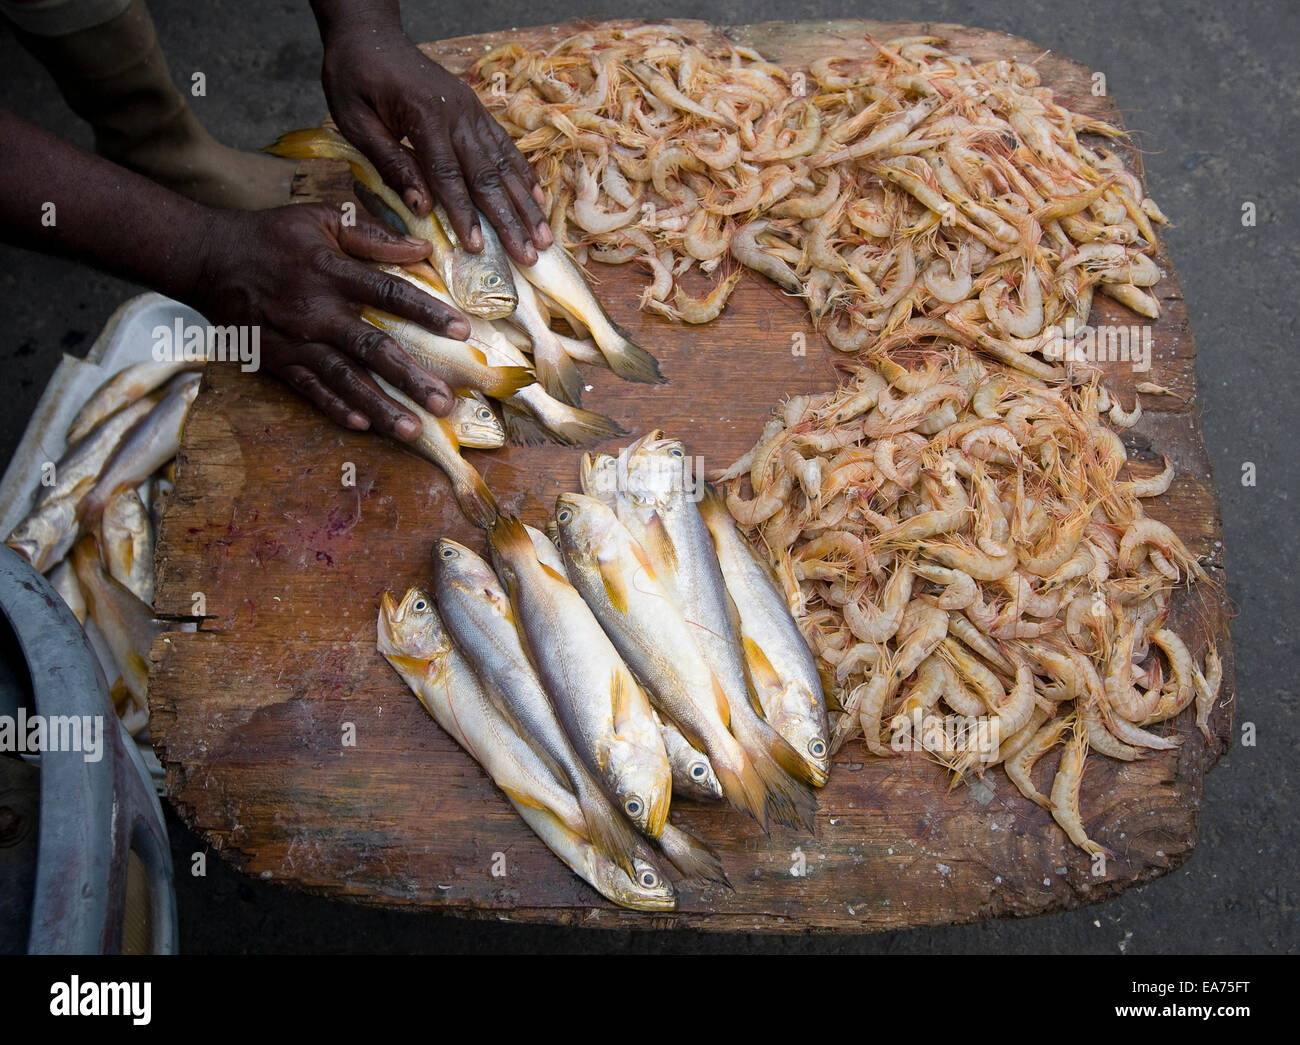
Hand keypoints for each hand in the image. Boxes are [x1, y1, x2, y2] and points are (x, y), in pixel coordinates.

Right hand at [192, 203, 469, 438]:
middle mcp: (315, 310)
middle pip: (371, 347)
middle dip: (410, 377)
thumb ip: (371, 235)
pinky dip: (333, 407)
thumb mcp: (320, 219)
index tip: (462, 330)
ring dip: (379, 406)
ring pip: (344, 378)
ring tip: (411, 430)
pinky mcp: (276, 361)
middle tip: (444, 403)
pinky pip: (308, 389)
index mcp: (331, 271)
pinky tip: (360, 425)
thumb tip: (422, 247)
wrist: (206, 259)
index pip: (388, 292)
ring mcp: (295, 340)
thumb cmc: (271, 236)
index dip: (427, 311)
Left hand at [318, 23, 551, 264]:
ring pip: (505, 165)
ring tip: (543, 238)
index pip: (448, 176)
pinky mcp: (477, 111)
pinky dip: (524, 175)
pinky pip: (506, 147)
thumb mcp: (354, 120)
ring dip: (526, 205)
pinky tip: (538, 199)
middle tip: (528, 256)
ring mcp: (472, 111)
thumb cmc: (355, 77)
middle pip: (487, 176)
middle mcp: (457, 114)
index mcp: (424, 116)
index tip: (478, 248)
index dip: (464, 214)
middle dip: (509, 220)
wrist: (371, 34)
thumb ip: (388, 161)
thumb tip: (420, 207)